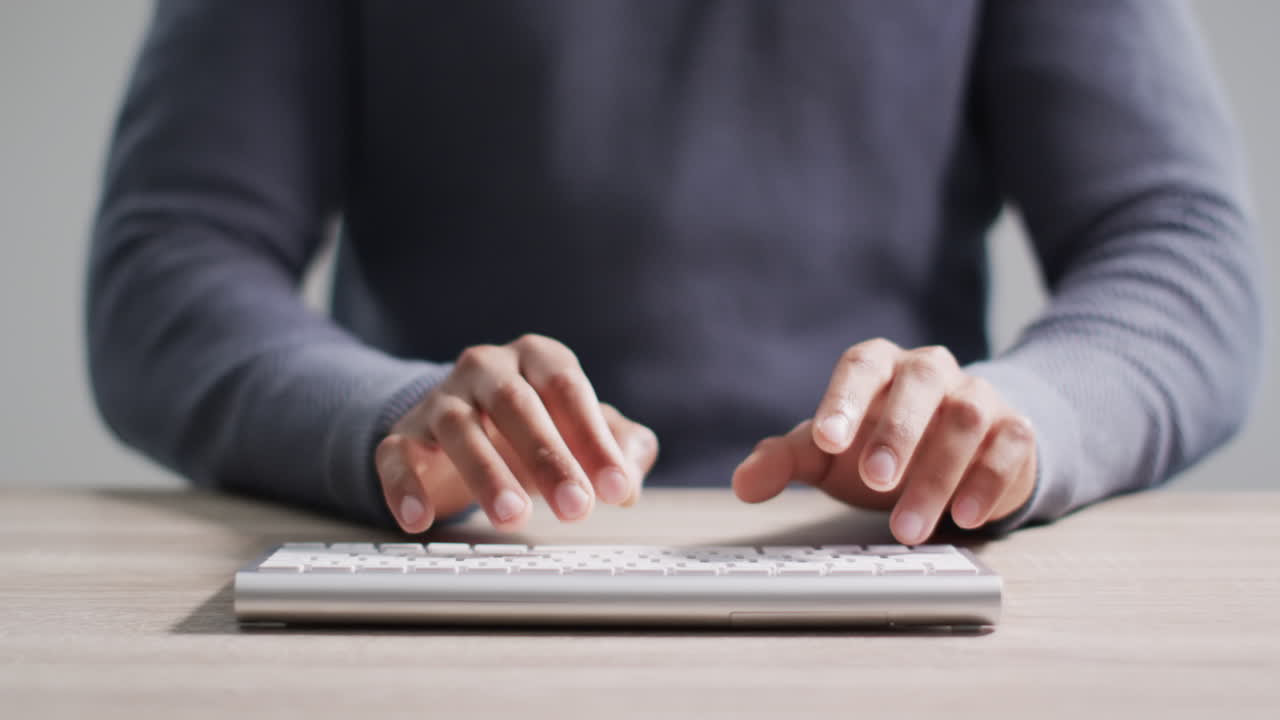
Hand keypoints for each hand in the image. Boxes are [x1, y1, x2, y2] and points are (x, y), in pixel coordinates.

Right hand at [375, 334, 658, 532]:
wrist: (463, 431)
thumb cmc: (538, 430)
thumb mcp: (584, 434)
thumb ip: (621, 449)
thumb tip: (629, 480)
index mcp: (537, 357)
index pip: (567, 389)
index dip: (594, 440)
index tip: (616, 490)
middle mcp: (486, 368)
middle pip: (516, 404)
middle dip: (549, 458)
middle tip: (576, 508)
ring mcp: (440, 399)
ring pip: (459, 428)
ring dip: (487, 474)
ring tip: (513, 518)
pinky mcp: (401, 435)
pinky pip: (396, 456)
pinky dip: (404, 486)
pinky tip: (420, 520)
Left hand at [732, 339, 1035, 543]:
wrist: (956, 450)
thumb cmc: (878, 445)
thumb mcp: (828, 453)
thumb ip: (785, 461)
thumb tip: (744, 486)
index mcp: (880, 366)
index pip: (861, 365)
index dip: (844, 399)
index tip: (825, 438)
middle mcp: (931, 370)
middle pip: (920, 383)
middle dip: (897, 432)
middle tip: (874, 481)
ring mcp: (977, 395)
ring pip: (966, 420)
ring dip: (937, 475)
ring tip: (907, 529)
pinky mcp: (1015, 429)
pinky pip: (1009, 445)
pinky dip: (988, 481)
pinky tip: (965, 517)